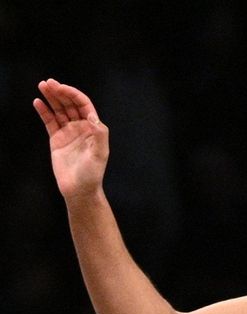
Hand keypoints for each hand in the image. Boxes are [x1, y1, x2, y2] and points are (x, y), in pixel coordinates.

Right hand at [33, 79, 109, 199]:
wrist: (79, 189)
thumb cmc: (92, 173)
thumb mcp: (100, 153)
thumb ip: (99, 134)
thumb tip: (93, 116)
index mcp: (93, 128)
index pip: (83, 105)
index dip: (73, 94)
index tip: (61, 87)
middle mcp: (81, 127)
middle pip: (70, 105)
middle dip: (60, 93)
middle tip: (48, 82)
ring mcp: (68, 132)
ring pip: (59, 111)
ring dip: (51, 98)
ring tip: (42, 86)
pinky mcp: (57, 139)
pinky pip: (50, 122)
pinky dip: (44, 112)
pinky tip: (38, 102)